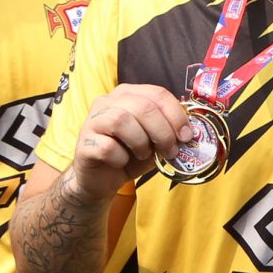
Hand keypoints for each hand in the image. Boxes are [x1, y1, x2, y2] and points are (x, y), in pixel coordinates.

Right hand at [63, 84, 188, 202]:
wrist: (101, 179)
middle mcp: (108, 101)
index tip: (186, 136)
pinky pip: (107, 147)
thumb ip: (168, 132)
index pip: (157, 93)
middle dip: (163, 131)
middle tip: (170, 151)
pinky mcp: (84, 142)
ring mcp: (93, 120)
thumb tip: (189, 134)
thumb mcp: (154, 141)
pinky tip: (121, 162)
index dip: (176, 115)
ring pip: (121, 121)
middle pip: (142, 107)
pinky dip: (120, 158)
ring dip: (140, 142)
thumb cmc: (129, 155)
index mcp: (128, 94)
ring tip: (143, 155)